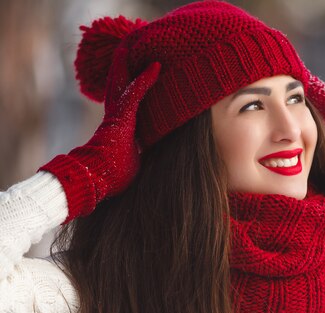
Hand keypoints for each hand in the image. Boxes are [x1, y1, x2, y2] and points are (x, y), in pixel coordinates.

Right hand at [40, 48, 160, 221]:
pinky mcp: (120, 117)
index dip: (132, 89)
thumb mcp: (133, 164)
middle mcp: (115, 118)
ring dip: (128, 64)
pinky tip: (155, 66)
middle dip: (123, 69)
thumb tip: (152, 155)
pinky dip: (145, 79)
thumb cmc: (111, 178)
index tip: (140, 78)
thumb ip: (141, 153)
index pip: (126, 104)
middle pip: (119, 87)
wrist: (93, 181)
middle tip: (127, 51)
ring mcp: (116, 116)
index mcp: (118, 129)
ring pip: (122, 83)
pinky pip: (134, 93)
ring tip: (131, 45)